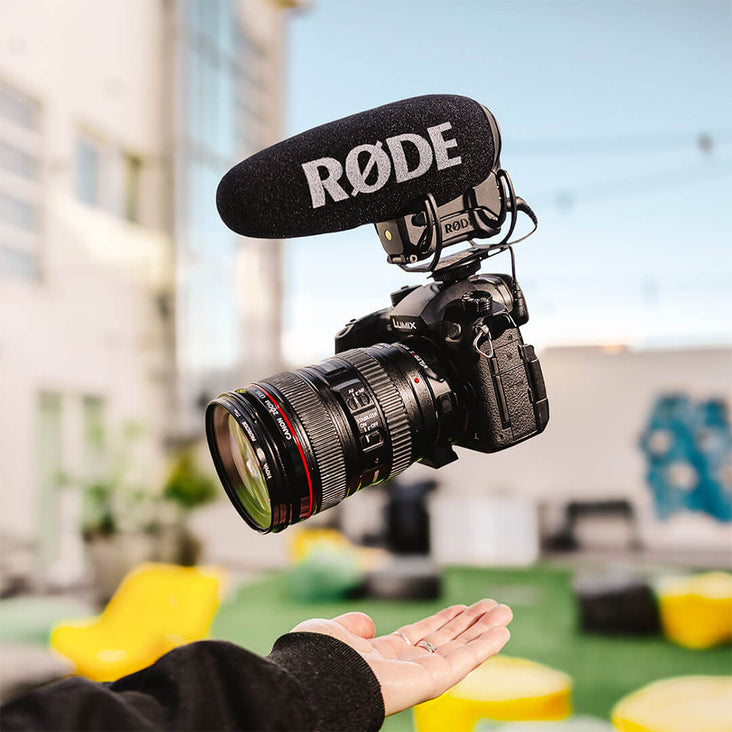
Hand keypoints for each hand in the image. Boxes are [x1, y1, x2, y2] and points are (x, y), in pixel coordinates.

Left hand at [291, 599, 511, 715]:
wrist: (319, 680)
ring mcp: (420, 675)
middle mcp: (405, 666)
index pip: (422, 635)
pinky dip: (484, 645)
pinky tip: (502, 631)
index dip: (444, 620)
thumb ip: (352, 626)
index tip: (463, 608)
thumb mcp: (334, 632)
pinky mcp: (431, 681)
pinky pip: (464, 661)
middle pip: (447, 640)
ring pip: (460, 649)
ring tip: (504, 611)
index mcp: (383, 655)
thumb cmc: (318, 659)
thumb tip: (367, 622)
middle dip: (470, 623)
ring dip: (484, 630)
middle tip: (493, 606)